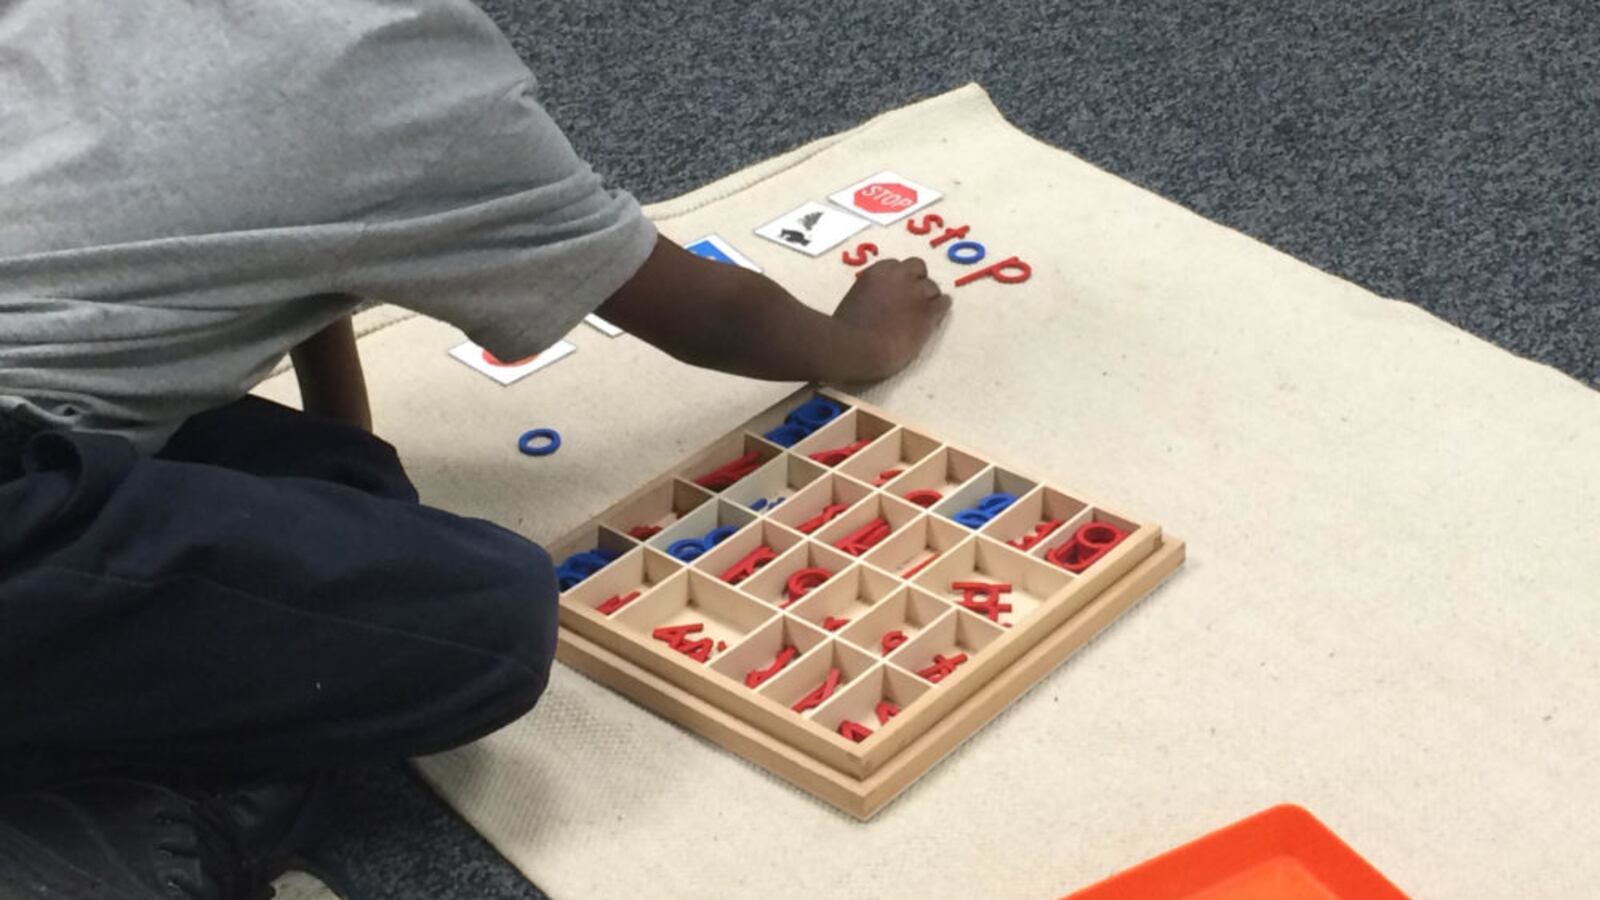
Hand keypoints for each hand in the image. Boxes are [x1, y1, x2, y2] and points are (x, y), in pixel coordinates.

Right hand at [830, 257, 950, 379]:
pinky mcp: (929, 312)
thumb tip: (874, 303)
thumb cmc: (847, 331)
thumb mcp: (854, 301)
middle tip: (912, 297)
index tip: (896, 290)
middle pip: (918, 268)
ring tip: (924, 311)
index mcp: (877, 272)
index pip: (896, 266)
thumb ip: (869, 294)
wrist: (858, 348)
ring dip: (928, 297)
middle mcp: (900, 276)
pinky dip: (941, 308)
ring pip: (933, 287)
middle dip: (916, 280)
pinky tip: (937, 315)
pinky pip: (944, 303)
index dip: (898, 279)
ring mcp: (917, 293)